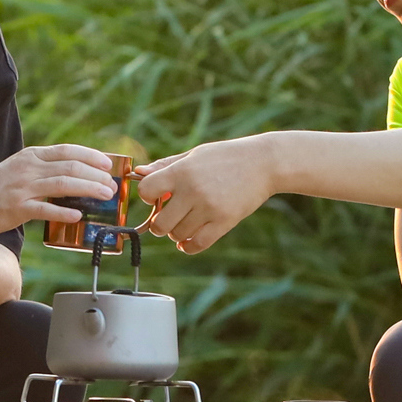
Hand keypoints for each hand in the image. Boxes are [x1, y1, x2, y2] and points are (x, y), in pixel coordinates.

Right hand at [0, 144, 117, 232]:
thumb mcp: (20, 167)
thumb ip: (43, 168)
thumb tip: (73, 175)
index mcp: (32, 156)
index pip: (67, 150)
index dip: (91, 156)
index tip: (108, 164)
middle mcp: (30, 168)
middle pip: (71, 167)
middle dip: (96, 176)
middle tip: (112, 186)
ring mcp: (24, 188)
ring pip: (63, 185)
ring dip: (89, 189)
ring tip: (106, 196)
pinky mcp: (18, 208)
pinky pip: (45, 209)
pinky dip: (64, 212)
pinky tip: (78, 215)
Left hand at [137, 136, 277, 252]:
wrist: (263, 163)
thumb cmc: (225, 157)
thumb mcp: (194, 155)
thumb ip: (166, 165)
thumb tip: (139, 173)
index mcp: (182, 171)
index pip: (147, 190)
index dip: (148, 197)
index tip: (156, 198)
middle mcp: (193, 190)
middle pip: (160, 223)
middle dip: (159, 225)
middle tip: (167, 219)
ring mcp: (209, 208)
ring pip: (177, 235)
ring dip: (176, 234)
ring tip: (184, 224)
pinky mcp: (225, 221)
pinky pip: (198, 244)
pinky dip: (188, 246)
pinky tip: (187, 241)